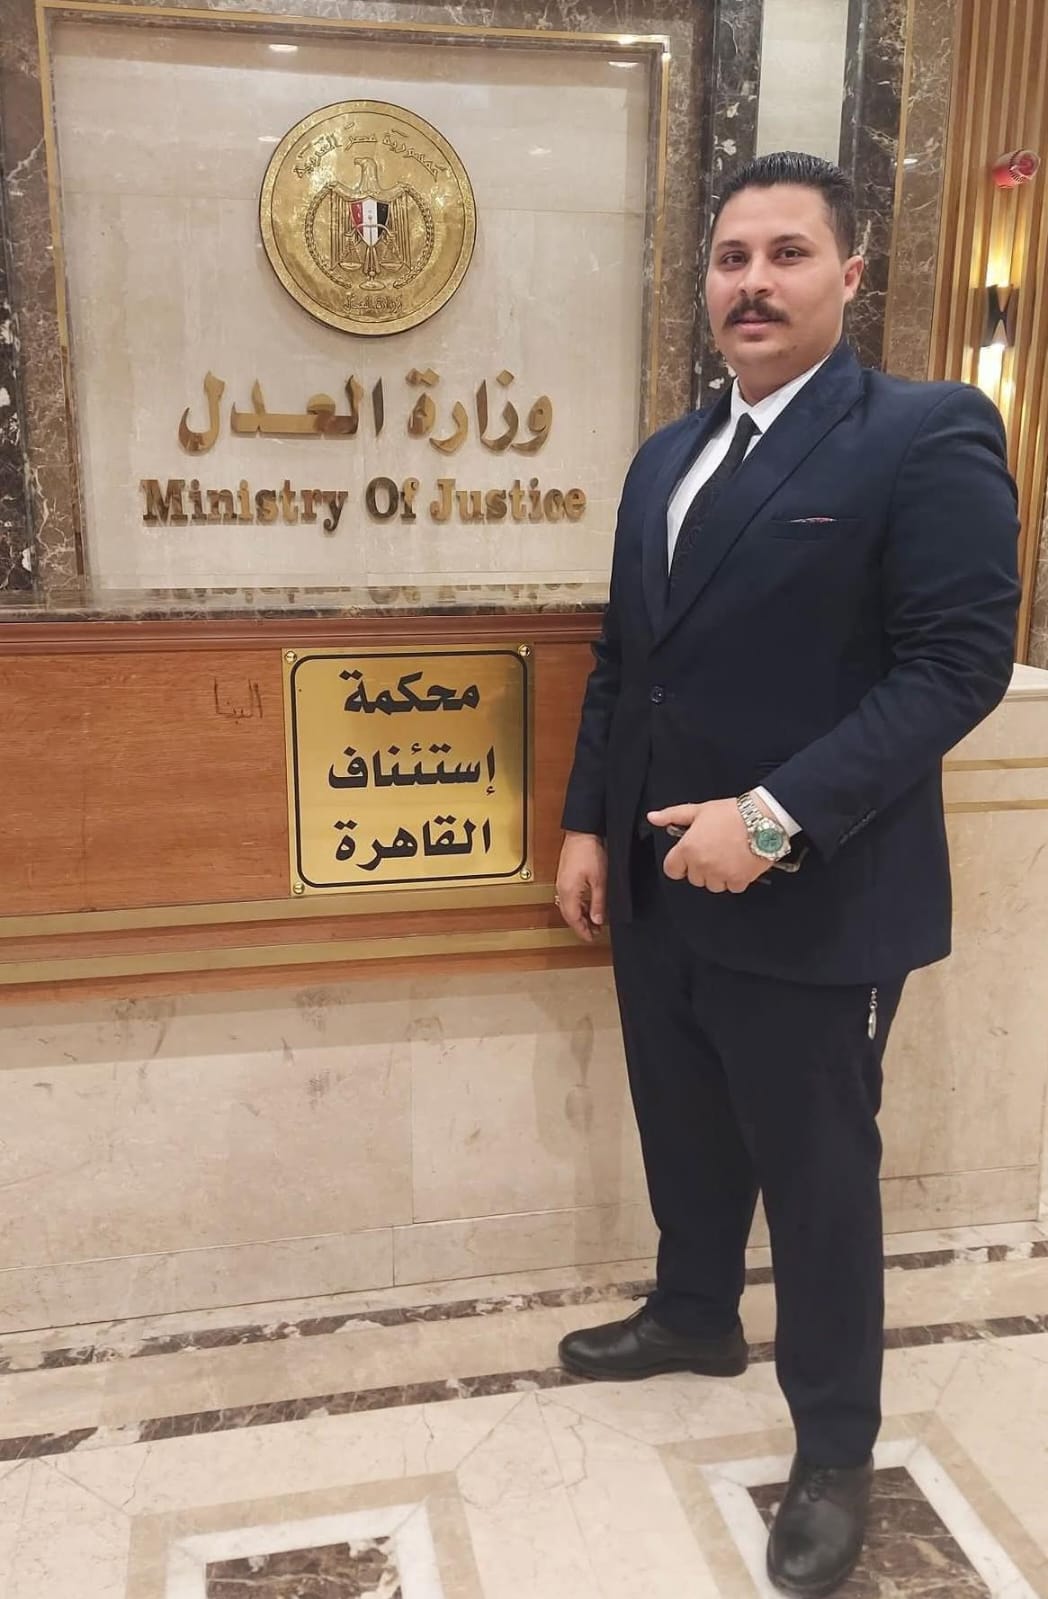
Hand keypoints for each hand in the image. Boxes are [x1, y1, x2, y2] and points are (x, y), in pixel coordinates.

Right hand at [556, 832, 606, 941]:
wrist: (582, 833)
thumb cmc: (589, 852)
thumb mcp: (600, 881)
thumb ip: (598, 902)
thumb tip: (597, 920)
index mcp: (569, 892)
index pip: (573, 919)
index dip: (582, 931)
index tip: (591, 938)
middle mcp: (562, 889)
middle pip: (569, 914)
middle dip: (581, 925)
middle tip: (593, 932)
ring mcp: (562, 882)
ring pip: (568, 906)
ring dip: (580, 915)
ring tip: (593, 921)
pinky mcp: (565, 876)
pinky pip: (569, 897)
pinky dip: (578, 905)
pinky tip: (587, 905)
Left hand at [648, 799, 770, 892]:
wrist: (763, 818)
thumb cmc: (732, 813)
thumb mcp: (699, 810)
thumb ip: (673, 815)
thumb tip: (653, 817)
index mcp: (688, 848)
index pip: (671, 870)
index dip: (679, 864)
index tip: (688, 858)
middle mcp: (702, 864)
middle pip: (694, 879)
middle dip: (702, 868)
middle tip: (714, 851)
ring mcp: (720, 874)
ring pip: (712, 885)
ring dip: (718, 876)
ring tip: (728, 857)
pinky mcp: (738, 880)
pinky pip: (732, 888)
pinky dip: (736, 879)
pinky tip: (740, 863)